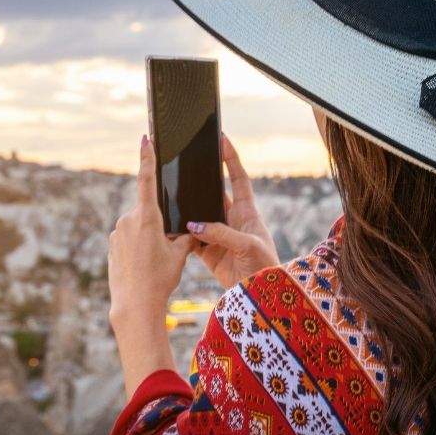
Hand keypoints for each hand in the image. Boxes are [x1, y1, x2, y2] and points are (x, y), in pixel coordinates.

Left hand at [108, 134, 194, 335]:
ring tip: (155, 263)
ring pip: (138, 227)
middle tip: (167, 249)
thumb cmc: (159, 279)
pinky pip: (129, 240)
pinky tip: (144, 267)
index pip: (147, 179)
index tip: (145, 139)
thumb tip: (192, 231)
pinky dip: (138, 249)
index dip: (147, 157)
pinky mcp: (112, 246)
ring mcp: (117, 233)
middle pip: (148, 212)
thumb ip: (186, 237)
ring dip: (149, 238)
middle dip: (159, 224)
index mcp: (147, 216)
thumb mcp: (180, 256)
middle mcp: (128, 220)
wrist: (134, 304)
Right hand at [187, 134, 278, 286]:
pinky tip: (171, 228)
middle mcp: (232, 220)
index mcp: (248, 211)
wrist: (261, 295)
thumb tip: (194, 225)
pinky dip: (182, 235)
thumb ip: (221, 233)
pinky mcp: (209, 253)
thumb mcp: (247, 245)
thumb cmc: (265, 266)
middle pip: (214, 194)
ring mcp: (219, 235)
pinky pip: (192, 239)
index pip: (238, 178)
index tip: (221, 140)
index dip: (230, 158)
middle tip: (185, 166)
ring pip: (200, 216)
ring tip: (172, 196)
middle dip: (201, 181)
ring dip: (188, 210)